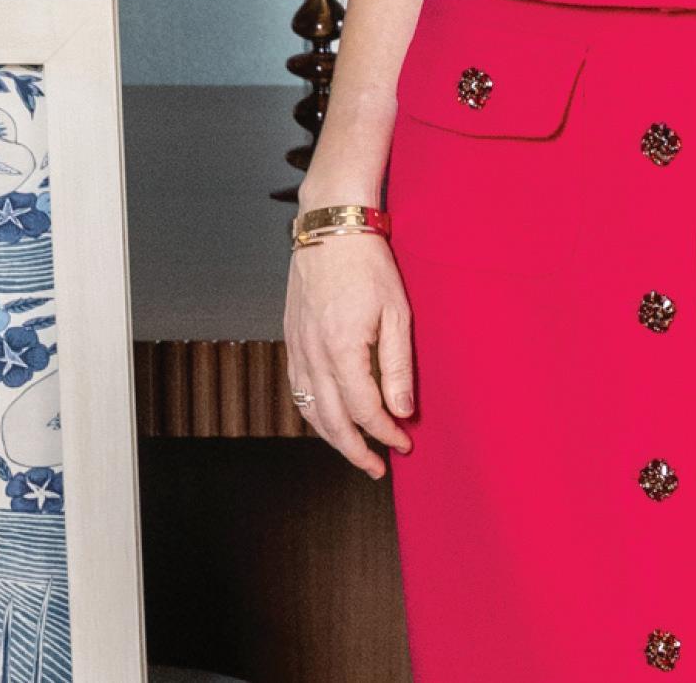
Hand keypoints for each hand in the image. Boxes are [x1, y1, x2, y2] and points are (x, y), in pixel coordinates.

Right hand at [283, 232, 414, 478]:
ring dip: (331, 436)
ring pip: (308, 408)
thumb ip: (398, 366)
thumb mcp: (396, 313)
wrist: (331, 227)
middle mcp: (313, 352)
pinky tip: (328, 416)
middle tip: (378, 467)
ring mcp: (297, 345)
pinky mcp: (291, 336)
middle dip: (356, 449)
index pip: (364, 409)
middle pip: (331, 420)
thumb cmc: (368, 264)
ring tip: (355, 450)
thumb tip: (401, 411)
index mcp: (342, 348)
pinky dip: (312, 410)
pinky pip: (297, 386)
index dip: (385, 433)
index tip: (404, 442)